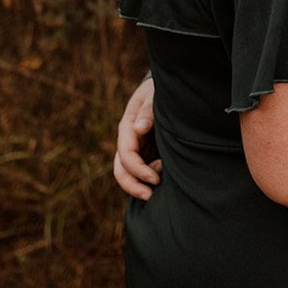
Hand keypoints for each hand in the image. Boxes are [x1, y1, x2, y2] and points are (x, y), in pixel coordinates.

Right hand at [112, 75, 160, 200]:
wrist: (163, 91)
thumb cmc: (158, 93)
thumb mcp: (153, 97)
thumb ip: (147, 112)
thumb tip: (139, 127)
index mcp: (128, 128)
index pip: (126, 156)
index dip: (139, 170)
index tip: (156, 178)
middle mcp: (129, 142)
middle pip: (121, 171)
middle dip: (133, 186)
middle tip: (151, 196)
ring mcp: (136, 150)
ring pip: (130, 175)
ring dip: (142, 184)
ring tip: (163, 182)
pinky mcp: (146, 155)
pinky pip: (143, 173)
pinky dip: (150, 179)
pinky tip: (166, 177)